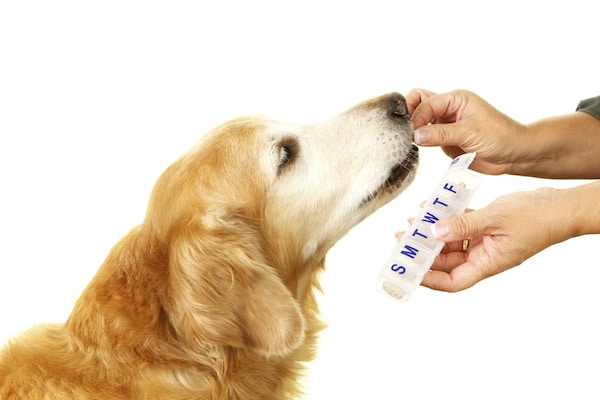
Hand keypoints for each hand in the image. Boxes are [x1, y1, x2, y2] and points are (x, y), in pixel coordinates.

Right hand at [406, 88, 526, 174]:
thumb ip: (441, 134)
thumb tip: (415, 135)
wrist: (515, 156)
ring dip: (414, 130)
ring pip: (420, 120)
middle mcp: (449, 108)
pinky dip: (420, 142)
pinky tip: (418, 149)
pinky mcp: (445, 139)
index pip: (425, 101)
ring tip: (410, 143)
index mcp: (456, 99)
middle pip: (419, 103)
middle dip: (410, 115)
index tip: (411, 134)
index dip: (416, 116)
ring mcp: (446, 124)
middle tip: (405, 133)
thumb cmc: (500, 137)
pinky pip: (426, 137)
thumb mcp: (470, 133)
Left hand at [419, 188, 568, 291]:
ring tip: (414, 220)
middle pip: (447, 260)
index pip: (453, 281)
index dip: (430, 280)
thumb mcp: (494, 219)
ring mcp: (486, 242)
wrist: (561, 206)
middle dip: (424, 250)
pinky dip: (448, 218)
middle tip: (403, 237)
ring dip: (433, 232)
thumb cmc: (537, 218)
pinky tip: (434, 207)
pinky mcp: (488, 227)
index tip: (410, 271)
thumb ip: (463, 225)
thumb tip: (434, 230)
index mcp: (488, 263)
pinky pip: (462, 226)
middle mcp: (484, 256)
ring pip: (452, 241)